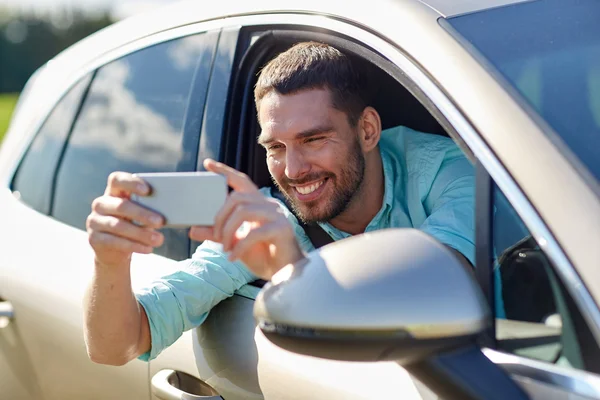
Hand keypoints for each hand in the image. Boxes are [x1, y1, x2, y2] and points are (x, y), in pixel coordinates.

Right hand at [87, 172, 164, 267]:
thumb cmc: (133, 225)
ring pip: (118, 225)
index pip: (116, 179)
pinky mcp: (94, 239)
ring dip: (141, 233)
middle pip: (121, 205)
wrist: (115, 251)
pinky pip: (115, 242)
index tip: (148, 190)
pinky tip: (148, 249)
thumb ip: (149, 209)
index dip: (131, 182)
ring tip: (159, 239)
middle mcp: (101, 204)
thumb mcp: (140, 215)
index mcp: (114, 192)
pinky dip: (134, 245)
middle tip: (161, 221)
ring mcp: (95, 221)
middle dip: (142, 214)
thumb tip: (168, 212)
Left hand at [189, 159, 303, 279]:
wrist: (284, 273)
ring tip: (225, 248)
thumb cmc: (262, 256)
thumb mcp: (234, 243)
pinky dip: (240, 246)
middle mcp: (269, 205)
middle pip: (238, 198)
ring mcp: (278, 216)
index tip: (207, 163)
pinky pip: (255, 232)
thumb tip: (192, 230)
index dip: (224, 171)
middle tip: (216, 236)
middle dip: (220, 216)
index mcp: (258, 204)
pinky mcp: (283, 229)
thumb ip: (216, 234)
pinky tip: (233, 257)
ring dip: (228, 230)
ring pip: (244, 211)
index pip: (241, 181)